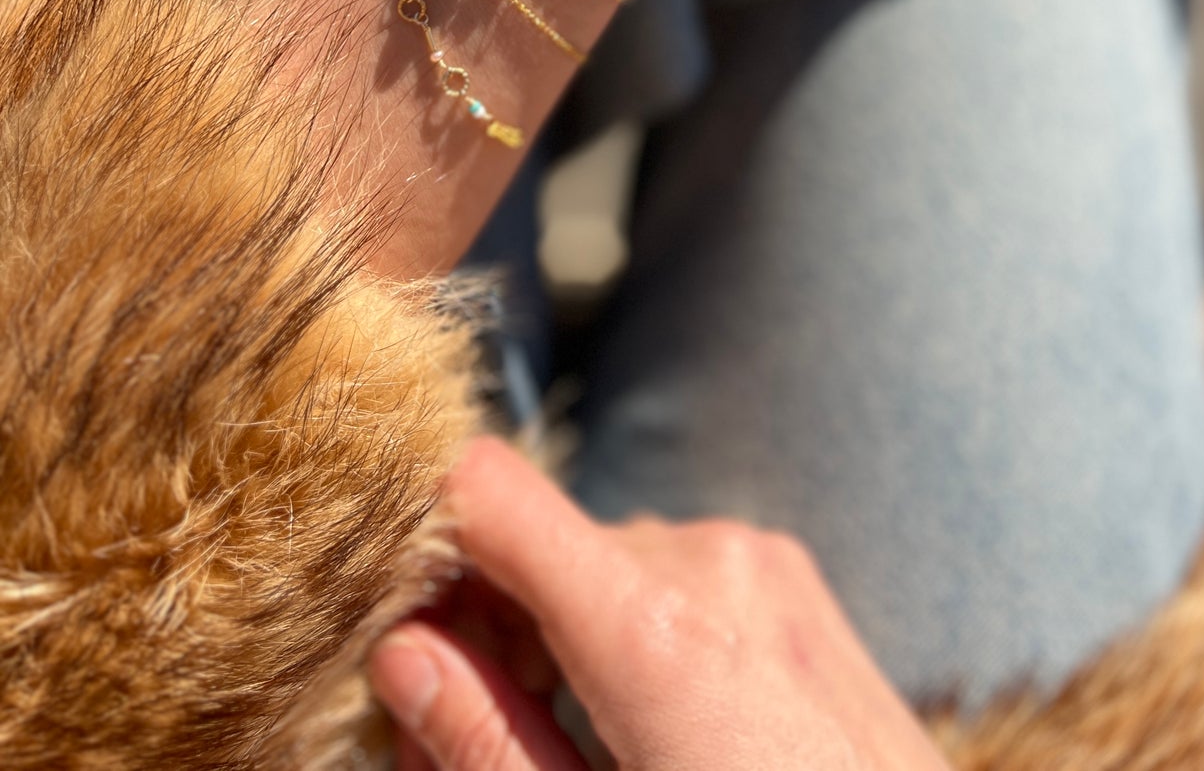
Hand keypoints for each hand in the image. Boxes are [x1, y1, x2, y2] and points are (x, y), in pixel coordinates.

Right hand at [369, 437, 952, 770]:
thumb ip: (486, 743)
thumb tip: (398, 649)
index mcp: (651, 627)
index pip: (486, 488)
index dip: (419, 537)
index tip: (386, 617)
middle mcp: (706, 559)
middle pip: (537, 544)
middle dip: (483, 629)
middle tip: (459, 741)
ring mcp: (759, 560)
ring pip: (600, 562)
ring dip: (557, 633)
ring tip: (568, 747)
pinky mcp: (789, 575)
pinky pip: (670, 571)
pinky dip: (628, 626)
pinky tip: (644, 725)